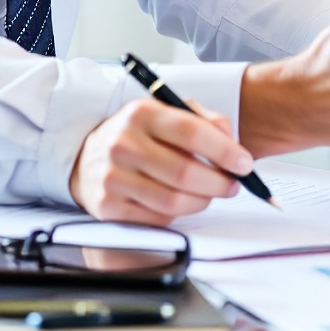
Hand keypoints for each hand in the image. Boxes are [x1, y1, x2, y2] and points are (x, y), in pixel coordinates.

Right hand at [68, 97, 253, 223]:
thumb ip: (203, 120)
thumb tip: (232, 142)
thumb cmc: (136, 135)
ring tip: (211, 194)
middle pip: (185, 171)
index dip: (224, 150)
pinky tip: (182, 201)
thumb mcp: (165, 113)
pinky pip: (157, 217)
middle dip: (219, 182)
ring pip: (174, 200)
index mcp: (142, 113)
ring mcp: (113, 177)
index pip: (191, 133)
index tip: (244, 163)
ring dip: (203, 201)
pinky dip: (178, 213)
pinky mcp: (108, 207)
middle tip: (233, 184)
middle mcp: (124, 144)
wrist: (86, 157)